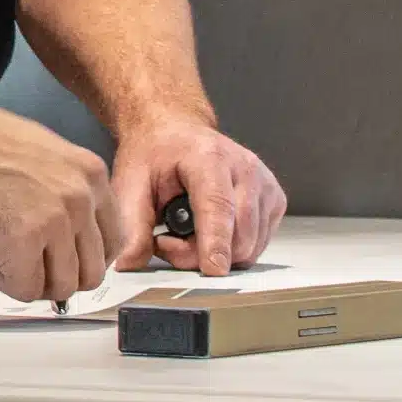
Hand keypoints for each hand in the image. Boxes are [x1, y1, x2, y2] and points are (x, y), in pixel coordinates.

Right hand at [0, 102, 121, 302]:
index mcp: (89, 174)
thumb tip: (68, 236)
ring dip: (30, 279)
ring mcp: (55, 222)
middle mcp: (81, 199)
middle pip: (91, 270)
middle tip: (29, 265)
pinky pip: (24, 289)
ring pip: (60, 286)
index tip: (63, 259)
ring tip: (2, 251)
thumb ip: (63, 191)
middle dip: (58, 274)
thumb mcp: (41, 152)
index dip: (82, 256)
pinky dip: (3, 280)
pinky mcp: (23, 244)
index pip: (111, 239)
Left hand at [111, 113, 286, 275]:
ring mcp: (266, 185)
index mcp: (209, 157)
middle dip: (199, 254)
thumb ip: (131, 225)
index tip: (213, 270)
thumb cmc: (155, 153)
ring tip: (184, 232)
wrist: (176, 131)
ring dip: (216, 254)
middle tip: (164, 241)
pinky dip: (232, 248)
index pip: (218, 206)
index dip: (216, 241)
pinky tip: (209, 229)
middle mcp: (246, 169)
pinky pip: (257, 245)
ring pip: (249, 247)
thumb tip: (127, 264)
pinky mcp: (274, 201)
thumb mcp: (129, 182)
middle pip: (237, 236)